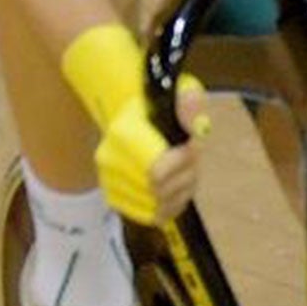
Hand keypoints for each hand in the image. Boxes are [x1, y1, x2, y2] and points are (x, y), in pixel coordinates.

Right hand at [60, 23, 211, 226]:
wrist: (131, 112)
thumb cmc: (158, 102)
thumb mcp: (181, 90)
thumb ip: (190, 104)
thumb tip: (197, 125)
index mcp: (121, 134)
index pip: (156, 171)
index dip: (184, 162)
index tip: (193, 143)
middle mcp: (109, 161)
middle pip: (161, 190)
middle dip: (187, 175)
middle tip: (192, 156)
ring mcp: (110, 181)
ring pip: (159, 206)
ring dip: (182, 190)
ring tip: (185, 169)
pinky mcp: (115, 197)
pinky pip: (151, 215)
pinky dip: (172, 205)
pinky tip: (176, 186)